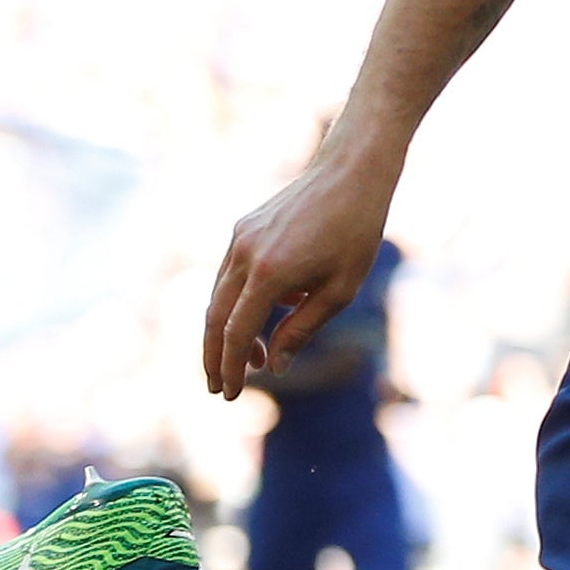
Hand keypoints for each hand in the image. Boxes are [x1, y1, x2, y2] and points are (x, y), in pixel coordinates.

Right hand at [205, 150, 397, 398]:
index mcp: (269, 274)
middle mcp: (244, 255)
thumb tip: (275, 366)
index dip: (229, 368)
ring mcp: (239, 239)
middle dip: (214, 357)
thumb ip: (301, 329)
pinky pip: (231, 274)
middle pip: (214, 317)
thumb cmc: (355, 234)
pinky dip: (238, 302)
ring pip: (219, 296)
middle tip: (219, 388)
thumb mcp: (338, 291)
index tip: (229, 395)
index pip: (235, 333)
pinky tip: (268, 315)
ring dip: (227, 332)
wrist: (349, 174)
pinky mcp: (242, 229)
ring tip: (251, 361)